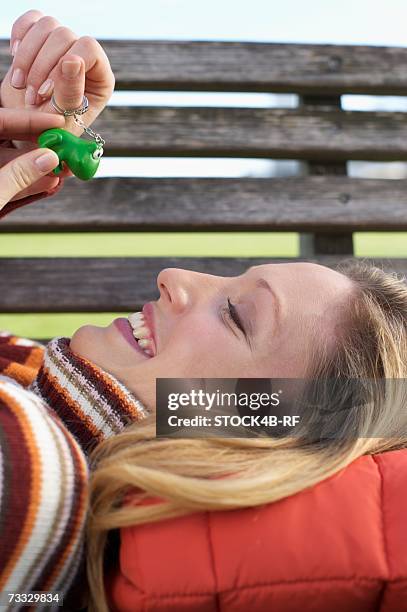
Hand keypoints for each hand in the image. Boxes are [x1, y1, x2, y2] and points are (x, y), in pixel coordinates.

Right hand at [0, 10, 114, 152]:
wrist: (28, 127)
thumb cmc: (51, 130)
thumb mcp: (62, 119)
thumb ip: (70, 91)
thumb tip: (73, 60)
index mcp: (100, 78)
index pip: (89, 48)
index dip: (66, 65)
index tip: (46, 91)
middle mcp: (85, 58)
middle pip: (64, 35)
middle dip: (40, 67)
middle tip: (30, 97)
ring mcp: (64, 46)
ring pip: (47, 26)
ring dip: (27, 57)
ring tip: (20, 85)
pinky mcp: (43, 39)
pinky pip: (32, 20)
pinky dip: (19, 36)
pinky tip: (15, 59)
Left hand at [0, 108, 62, 209]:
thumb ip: (18, 176)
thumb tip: (46, 159)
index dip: (27, 120)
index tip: (54, 123)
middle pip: (2, 136)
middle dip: (33, 142)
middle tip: (61, 146)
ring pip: (3, 159)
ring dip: (32, 165)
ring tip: (58, 169)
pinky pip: (2, 178)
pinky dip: (22, 181)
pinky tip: (45, 182)